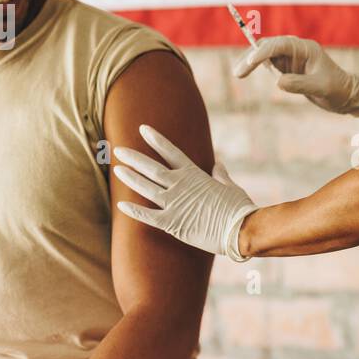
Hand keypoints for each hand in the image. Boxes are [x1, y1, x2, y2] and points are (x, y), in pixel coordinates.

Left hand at [113, 124, 258, 260]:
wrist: (241, 229)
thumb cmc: (239, 208)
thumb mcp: (231, 187)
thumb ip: (221, 175)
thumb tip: (218, 165)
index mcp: (195, 174)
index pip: (171, 152)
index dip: (156, 140)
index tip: (143, 129)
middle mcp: (181, 185)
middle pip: (152, 168)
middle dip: (134, 158)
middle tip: (118, 151)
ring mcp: (175, 204)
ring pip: (146, 188)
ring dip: (131, 178)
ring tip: (117, 169)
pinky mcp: (172, 223)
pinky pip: (148, 216)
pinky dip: (134, 211)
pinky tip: (121, 206)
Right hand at [234, 35, 358, 115]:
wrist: (345, 95)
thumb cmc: (337, 89)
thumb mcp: (321, 88)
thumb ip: (300, 84)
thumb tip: (278, 81)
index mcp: (305, 48)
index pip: (279, 45)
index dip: (263, 52)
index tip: (251, 62)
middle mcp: (296, 50)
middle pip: (268, 47)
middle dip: (251, 57)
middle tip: (238, 73)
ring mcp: (290, 58)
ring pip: (265, 55)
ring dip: (250, 62)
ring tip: (238, 74)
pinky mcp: (287, 68)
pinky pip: (268, 64)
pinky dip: (256, 67)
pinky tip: (245, 73)